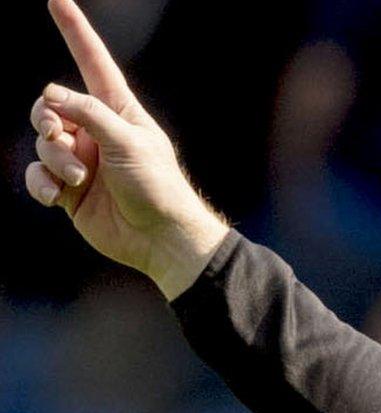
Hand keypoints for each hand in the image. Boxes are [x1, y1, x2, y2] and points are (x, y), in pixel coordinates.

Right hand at [23, 0, 228, 298]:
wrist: (160, 239)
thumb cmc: (157, 187)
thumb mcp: (128, 141)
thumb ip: (88, 113)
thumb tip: (50, 95)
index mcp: (118, 111)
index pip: (92, 62)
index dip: (75, 32)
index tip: (57, 0)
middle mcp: (96, 131)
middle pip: (48, 107)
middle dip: (47, 120)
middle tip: (64, 139)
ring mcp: (81, 159)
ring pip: (42, 143)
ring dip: (53, 159)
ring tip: (78, 178)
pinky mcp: (68, 189)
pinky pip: (37, 175)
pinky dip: (41, 183)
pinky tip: (55, 196)